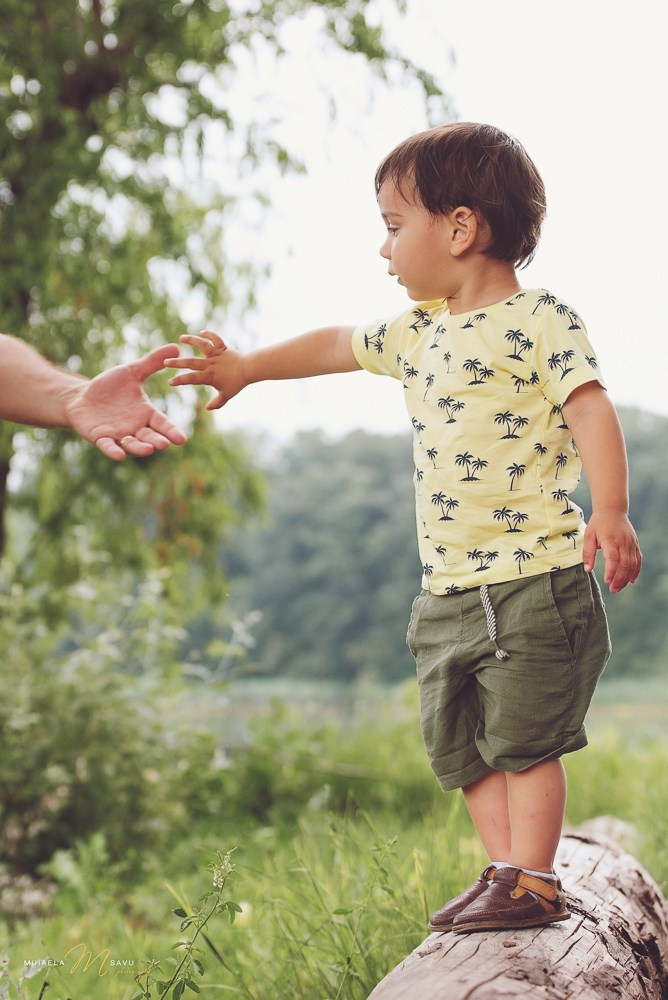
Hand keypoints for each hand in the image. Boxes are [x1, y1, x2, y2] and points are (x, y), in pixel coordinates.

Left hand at [65, 344, 187, 459]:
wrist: (82, 397)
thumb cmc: (110, 387)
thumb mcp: (132, 372)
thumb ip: (152, 362)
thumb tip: (176, 346)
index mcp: (146, 413)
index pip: (162, 424)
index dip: (171, 431)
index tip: (182, 439)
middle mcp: (135, 428)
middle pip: (150, 438)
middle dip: (157, 441)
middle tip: (164, 444)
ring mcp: (118, 435)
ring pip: (132, 445)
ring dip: (139, 448)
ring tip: (148, 449)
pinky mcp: (101, 438)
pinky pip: (109, 447)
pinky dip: (114, 451)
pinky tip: (119, 455)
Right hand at [165, 330, 246, 409]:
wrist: (249, 369)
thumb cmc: (237, 383)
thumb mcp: (227, 395)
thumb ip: (217, 402)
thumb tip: (207, 408)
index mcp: (209, 376)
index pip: (192, 379)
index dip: (180, 380)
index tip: (170, 382)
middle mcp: (210, 364)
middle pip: (191, 362)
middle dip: (177, 363)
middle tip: (165, 362)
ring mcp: (216, 354)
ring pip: (202, 345)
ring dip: (191, 340)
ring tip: (181, 338)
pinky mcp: (222, 347)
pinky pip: (215, 339)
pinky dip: (209, 334)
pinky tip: (201, 333)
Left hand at [582, 509, 641, 592]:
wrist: (613, 510)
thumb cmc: (598, 523)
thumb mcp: (588, 535)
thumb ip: (587, 553)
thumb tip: (587, 570)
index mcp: (610, 539)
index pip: (613, 558)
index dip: (611, 571)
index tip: (606, 581)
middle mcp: (623, 542)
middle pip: (625, 564)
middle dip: (619, 579)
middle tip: (613, 590)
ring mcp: (631, 543)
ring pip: (633, 564)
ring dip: (626, 578)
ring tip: (619, 588)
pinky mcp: (635, 544)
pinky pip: (638, 560)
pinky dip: (636, 571)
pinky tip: (631, 580)